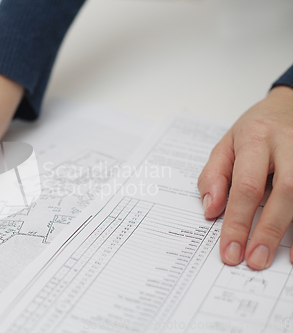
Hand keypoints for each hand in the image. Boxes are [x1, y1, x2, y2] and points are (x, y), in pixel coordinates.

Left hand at [198, 85, 292, 269]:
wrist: (289, 107)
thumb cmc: (254, 130)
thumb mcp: (225, 145)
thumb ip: (214, 176)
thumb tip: (211, 210)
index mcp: (256, 139)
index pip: (246, 185)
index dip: (237, 221)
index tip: (229, 250)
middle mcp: (289, 145)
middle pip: (285, 191)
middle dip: (269, 229)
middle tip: (254, 259)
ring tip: (279, 261)